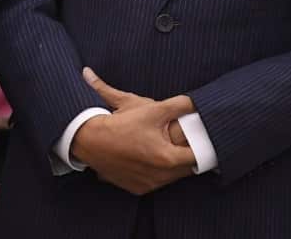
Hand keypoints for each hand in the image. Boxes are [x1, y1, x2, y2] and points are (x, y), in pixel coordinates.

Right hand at [70, 67, 196, 195]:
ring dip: (172, 162)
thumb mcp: (151, 108)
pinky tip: (148, 156)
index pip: (199, 157)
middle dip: (186, 152)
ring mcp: (147, 185)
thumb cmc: (120, 123)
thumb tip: (197, 101)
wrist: (87, 139)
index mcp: (167, 158)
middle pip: (186, 167)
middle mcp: (160, 177)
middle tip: (183, 137)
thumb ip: (179, 104)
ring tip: (164, 144)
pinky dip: (155, 171)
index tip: (200, 136)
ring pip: (171, 176)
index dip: (202, 145)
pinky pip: (155, 181)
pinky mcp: (136, 189)